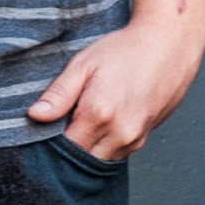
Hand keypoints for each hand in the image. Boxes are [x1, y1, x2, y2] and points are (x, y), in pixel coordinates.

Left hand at [23, 19, 204, 160]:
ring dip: (86, 149)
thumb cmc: (125, 50)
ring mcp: (134, 138)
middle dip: (67, 149)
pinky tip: (99, 125)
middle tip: (61, 127)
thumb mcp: (84, 64)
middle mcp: (119, 132)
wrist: (169, 45)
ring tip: (81, 123)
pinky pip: (115, 154)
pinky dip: (103, 146)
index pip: (64, 148)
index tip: (44, 129)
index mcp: (99, 114)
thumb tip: (35, 116)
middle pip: (81, 160)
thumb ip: (59, 94)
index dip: (50, 142)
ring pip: (99, 160)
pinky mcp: (144, 138)